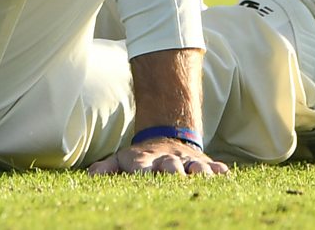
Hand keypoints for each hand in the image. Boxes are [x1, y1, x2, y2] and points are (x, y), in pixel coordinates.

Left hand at [87, 136, 228, 175]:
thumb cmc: (141, 158)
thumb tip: (91, 175)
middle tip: (176, 180)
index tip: (145, 179)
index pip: (143, 169)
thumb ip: (107, 168)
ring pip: (196, 167)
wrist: (168, 135)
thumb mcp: (121, 159)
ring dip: (199, 172)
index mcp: (145, 162)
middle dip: (173, 173)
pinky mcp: (204, 164)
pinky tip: (223, 175)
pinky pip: (215, 166)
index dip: (143, 174)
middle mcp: (167, 161)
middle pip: (172, 168)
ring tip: (201, 177)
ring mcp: (187, 162)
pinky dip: (219, 171)